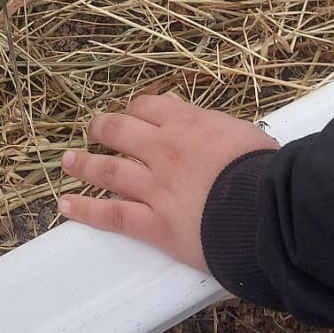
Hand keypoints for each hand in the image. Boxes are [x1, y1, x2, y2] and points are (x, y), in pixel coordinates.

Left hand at [58, 92, 277, 272]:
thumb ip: (209, 121)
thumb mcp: (242, 131)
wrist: (267, 209)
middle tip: (93, 129)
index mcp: (188, 124)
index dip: (134, 110)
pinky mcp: (153, 224)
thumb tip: (182, 109)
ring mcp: (154, 187)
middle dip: (103, 129)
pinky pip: (113, 215)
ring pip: (108, 171)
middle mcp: (163, 150)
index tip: (129, 114)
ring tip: (66, 161)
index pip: (148, 108)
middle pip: (119, 132)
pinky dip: (86, 210)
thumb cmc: (264, 169)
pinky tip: (66, 206)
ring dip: (84, 164)